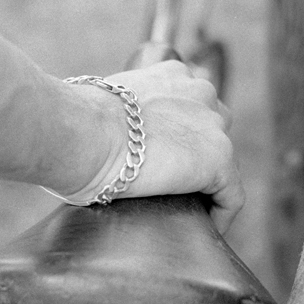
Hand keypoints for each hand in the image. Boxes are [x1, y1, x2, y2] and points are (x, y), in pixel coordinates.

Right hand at [65, 60, 243, 233]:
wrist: (79, 132)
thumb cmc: (72, 124)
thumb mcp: (98, 106)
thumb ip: (112, 115)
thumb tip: (95, 141)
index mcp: (169, 74)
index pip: (187, 101)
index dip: (176, 129)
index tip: (159, 152)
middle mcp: (197, 91)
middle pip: (211, 125)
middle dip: (194, 152)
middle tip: (167, 181)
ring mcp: (212, 126)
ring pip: (221, 161)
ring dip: (204, 183)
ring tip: (182, 208)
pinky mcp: (218, 161)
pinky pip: (230, 196)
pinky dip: (220, 214)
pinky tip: (201, 228)